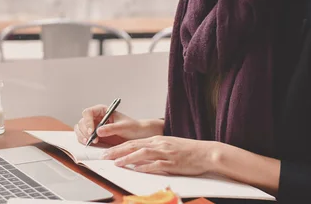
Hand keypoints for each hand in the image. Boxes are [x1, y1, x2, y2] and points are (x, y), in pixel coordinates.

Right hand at [74, 104, 162, 145]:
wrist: (138, 136)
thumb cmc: (133, 127)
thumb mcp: (123, 127)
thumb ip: (111, 128)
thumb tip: (98, 131)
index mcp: (102, 111)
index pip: (89, 112)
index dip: (88, 121)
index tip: (92, 131)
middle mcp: (96, 118)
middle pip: (82, 121)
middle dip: (84, 131)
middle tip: (91, 139)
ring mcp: (94, 127)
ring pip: (80, 129)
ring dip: (82, 136)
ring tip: (90, 143)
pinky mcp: (95, 136)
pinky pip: (84, 137)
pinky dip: (84, 141)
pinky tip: (90, 144)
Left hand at [102, 135, 217, 175]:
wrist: (205, 152)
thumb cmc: (188, 150)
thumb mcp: (168, 146)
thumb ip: (154, 149)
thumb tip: (140, 157)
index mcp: (157, 139)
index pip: (133, 142)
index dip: (118, 147)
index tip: (107, 152)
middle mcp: (159, 144)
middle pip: (134, 145)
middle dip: (117, 151)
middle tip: (104, 156)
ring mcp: (165, 153)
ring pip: (142, 153)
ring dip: (128, 158)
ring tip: (116, 163)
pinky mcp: (172, 162)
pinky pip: (156, 164)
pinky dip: (145, 166)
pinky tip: (136, 169)